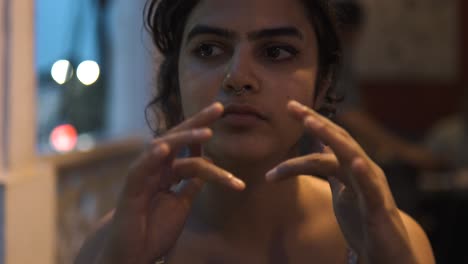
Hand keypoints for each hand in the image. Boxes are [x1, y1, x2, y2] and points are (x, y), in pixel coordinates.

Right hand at [99, 102, 244, 263]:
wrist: (133, 254)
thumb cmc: (153, 231)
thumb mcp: (180, 205)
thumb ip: (190, 186)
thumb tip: (205, 171)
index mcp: (167, 172)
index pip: (188, 148)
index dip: (204, 136)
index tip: (223, 122)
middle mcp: (155, 169)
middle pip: (176, 138)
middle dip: (197, 123)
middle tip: (218, 108)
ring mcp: (143, 176)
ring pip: (161, 148)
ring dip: (184, 138)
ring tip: (207, 132)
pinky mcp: (130, 190)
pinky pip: (140, 170)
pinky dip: (151, 158)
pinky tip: (165, 149)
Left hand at [266, 101, 416, 263]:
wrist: (387, 252)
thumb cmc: (362, 219)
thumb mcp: (341, 189)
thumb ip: (331, 167)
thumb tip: (319, 147)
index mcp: (351, 166)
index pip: (329, 137)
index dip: (311, 120)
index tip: (289, 107)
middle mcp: (363, 169)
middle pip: (338, 139)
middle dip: (314, 121)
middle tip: (292, 108)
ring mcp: (373, 186)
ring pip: (352, 156)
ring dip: (331, 138)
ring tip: (311, 122)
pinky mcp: (378, 208)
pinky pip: (372, 189)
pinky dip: (364, 175)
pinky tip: (357, 162)